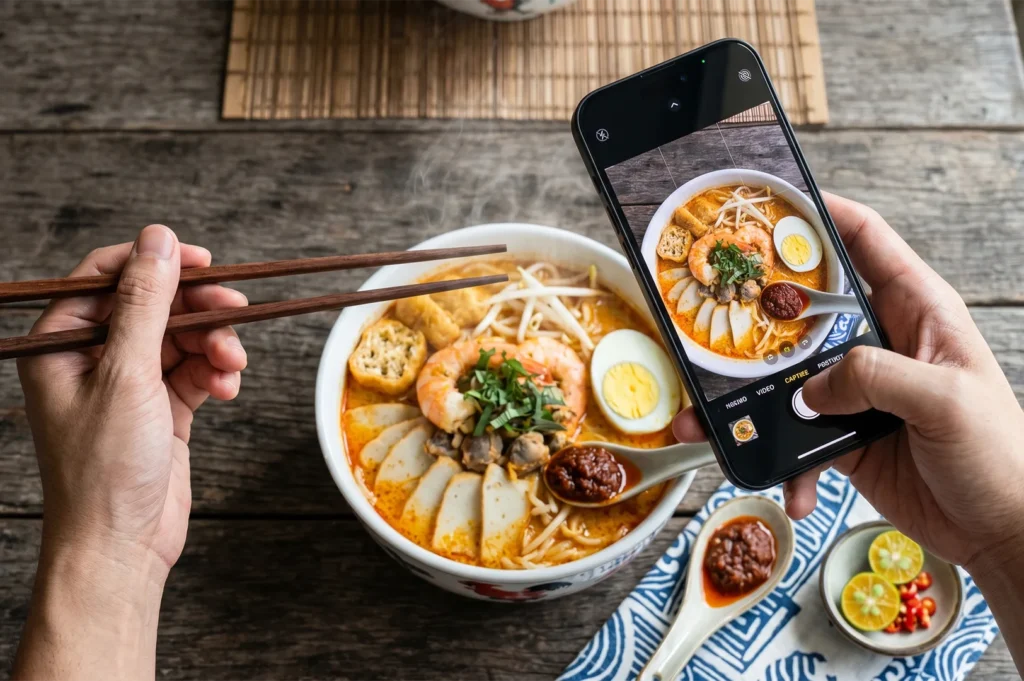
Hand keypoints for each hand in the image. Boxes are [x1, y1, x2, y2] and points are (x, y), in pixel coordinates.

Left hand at [14, 225, 247, 679]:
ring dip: (214, 346)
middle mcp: (92, 360)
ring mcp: (129, 386)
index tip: (203, 260)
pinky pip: (194, 372)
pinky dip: (215, 374)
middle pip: (154, 307)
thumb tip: (156, 239)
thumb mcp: (127, 375)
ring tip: (233, 365)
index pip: (106, 279)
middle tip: (236, 310)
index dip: (155, 263)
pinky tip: (228, 388)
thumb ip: (145, 303)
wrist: (120, 548)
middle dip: (198, 310)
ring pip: (182, 339)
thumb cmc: (104, 471)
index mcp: (61, 345)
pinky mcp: (161, 410)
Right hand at [672, 193, 1023, 571]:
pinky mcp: (844, 434)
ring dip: (751, 402)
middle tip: (715, 317)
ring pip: (788, 378)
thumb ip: (876, 376)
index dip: (821, 216)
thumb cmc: (1001, 456)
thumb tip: (811, 385)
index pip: (867, 241)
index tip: (771, 209)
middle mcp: (883, 342)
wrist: (1002, 530)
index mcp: (918, 311)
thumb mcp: (945, 400)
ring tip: (712, 420)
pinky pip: (796, 438)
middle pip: (808, 309)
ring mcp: (859, 390)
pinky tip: (792, 485)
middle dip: (759, 316)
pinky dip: (786, 462)